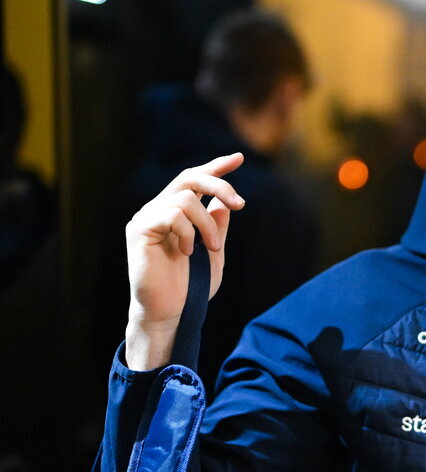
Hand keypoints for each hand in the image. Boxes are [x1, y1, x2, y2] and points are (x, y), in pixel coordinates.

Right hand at [124, 153, 245, 368]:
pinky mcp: (138, 230)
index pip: (194, 180)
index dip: (216, 167)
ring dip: (207, 224)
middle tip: (241, 205)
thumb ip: (217, 226)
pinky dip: (187, 233)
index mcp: (175, 212)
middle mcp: (157, 209)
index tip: (239, 158)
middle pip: (189, 177)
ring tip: (211, 248)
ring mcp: (145, 217)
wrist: (170, 313)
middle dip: (220, 185)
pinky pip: (171, 214)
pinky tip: (187, 254)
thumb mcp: (213, 252)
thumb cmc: (190, 287)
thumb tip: (223, 203)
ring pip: (185, 199)